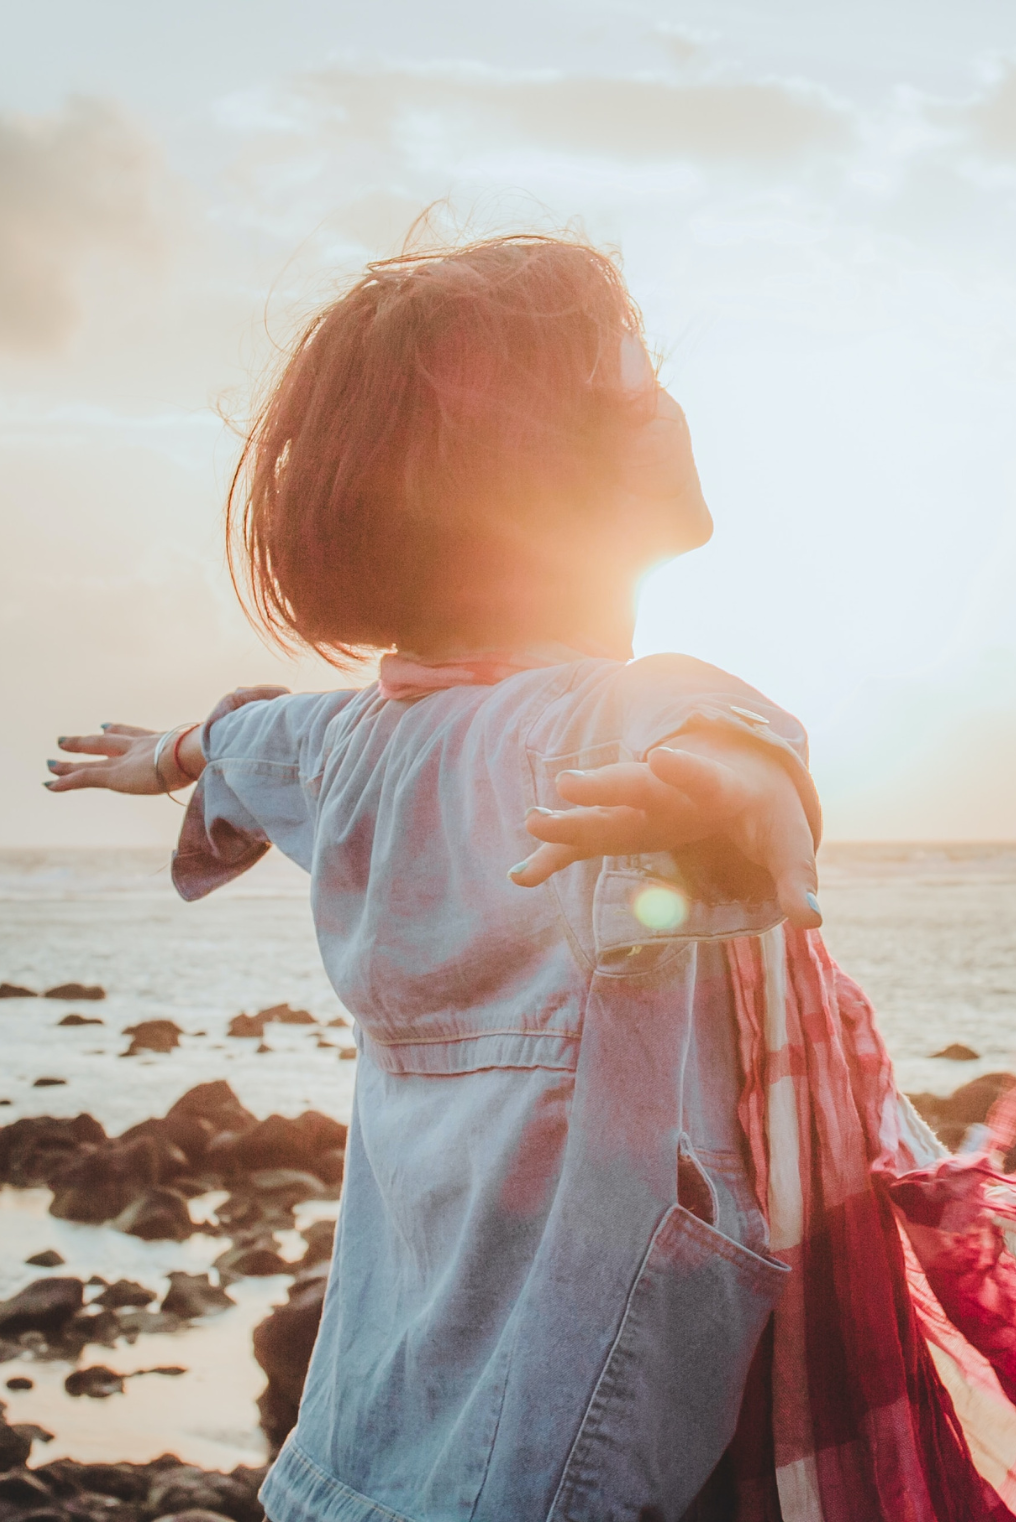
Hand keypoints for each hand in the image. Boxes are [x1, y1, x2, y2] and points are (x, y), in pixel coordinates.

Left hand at [45, 687, 290, 796]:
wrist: (216, 748)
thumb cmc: (236, 740)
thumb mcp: (251, 724)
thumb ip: (262, 710)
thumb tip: (285, 695)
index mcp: (171, 739)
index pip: (144, 735)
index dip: (125, 731)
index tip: (109, 726)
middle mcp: (147, 745)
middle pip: (115, 741)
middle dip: (96, 740)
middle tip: (78, 736)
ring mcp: (132, 759)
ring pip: (94, 758)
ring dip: (72, 759)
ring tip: (49, 763)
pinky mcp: (120, 774)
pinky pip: (87, 779)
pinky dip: (67, 782)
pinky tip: (47, 785)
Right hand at [510, 738, 820, 928]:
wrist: (740, 775)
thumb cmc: (767, 811)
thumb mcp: (789, 842)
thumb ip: (796, 880)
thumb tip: (810, 921)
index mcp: (718, 787)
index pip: (703, 777)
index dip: (686, 770)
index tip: (662, 758)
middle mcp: (672, 790)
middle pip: (636, 786)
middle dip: (604, 786)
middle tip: (568, 783)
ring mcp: (644, 808)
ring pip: (603, 812)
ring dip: (569, 819)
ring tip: (532, 822)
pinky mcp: (627, 828)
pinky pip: (587, 844)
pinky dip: (557, 856)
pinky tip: (522, 875)